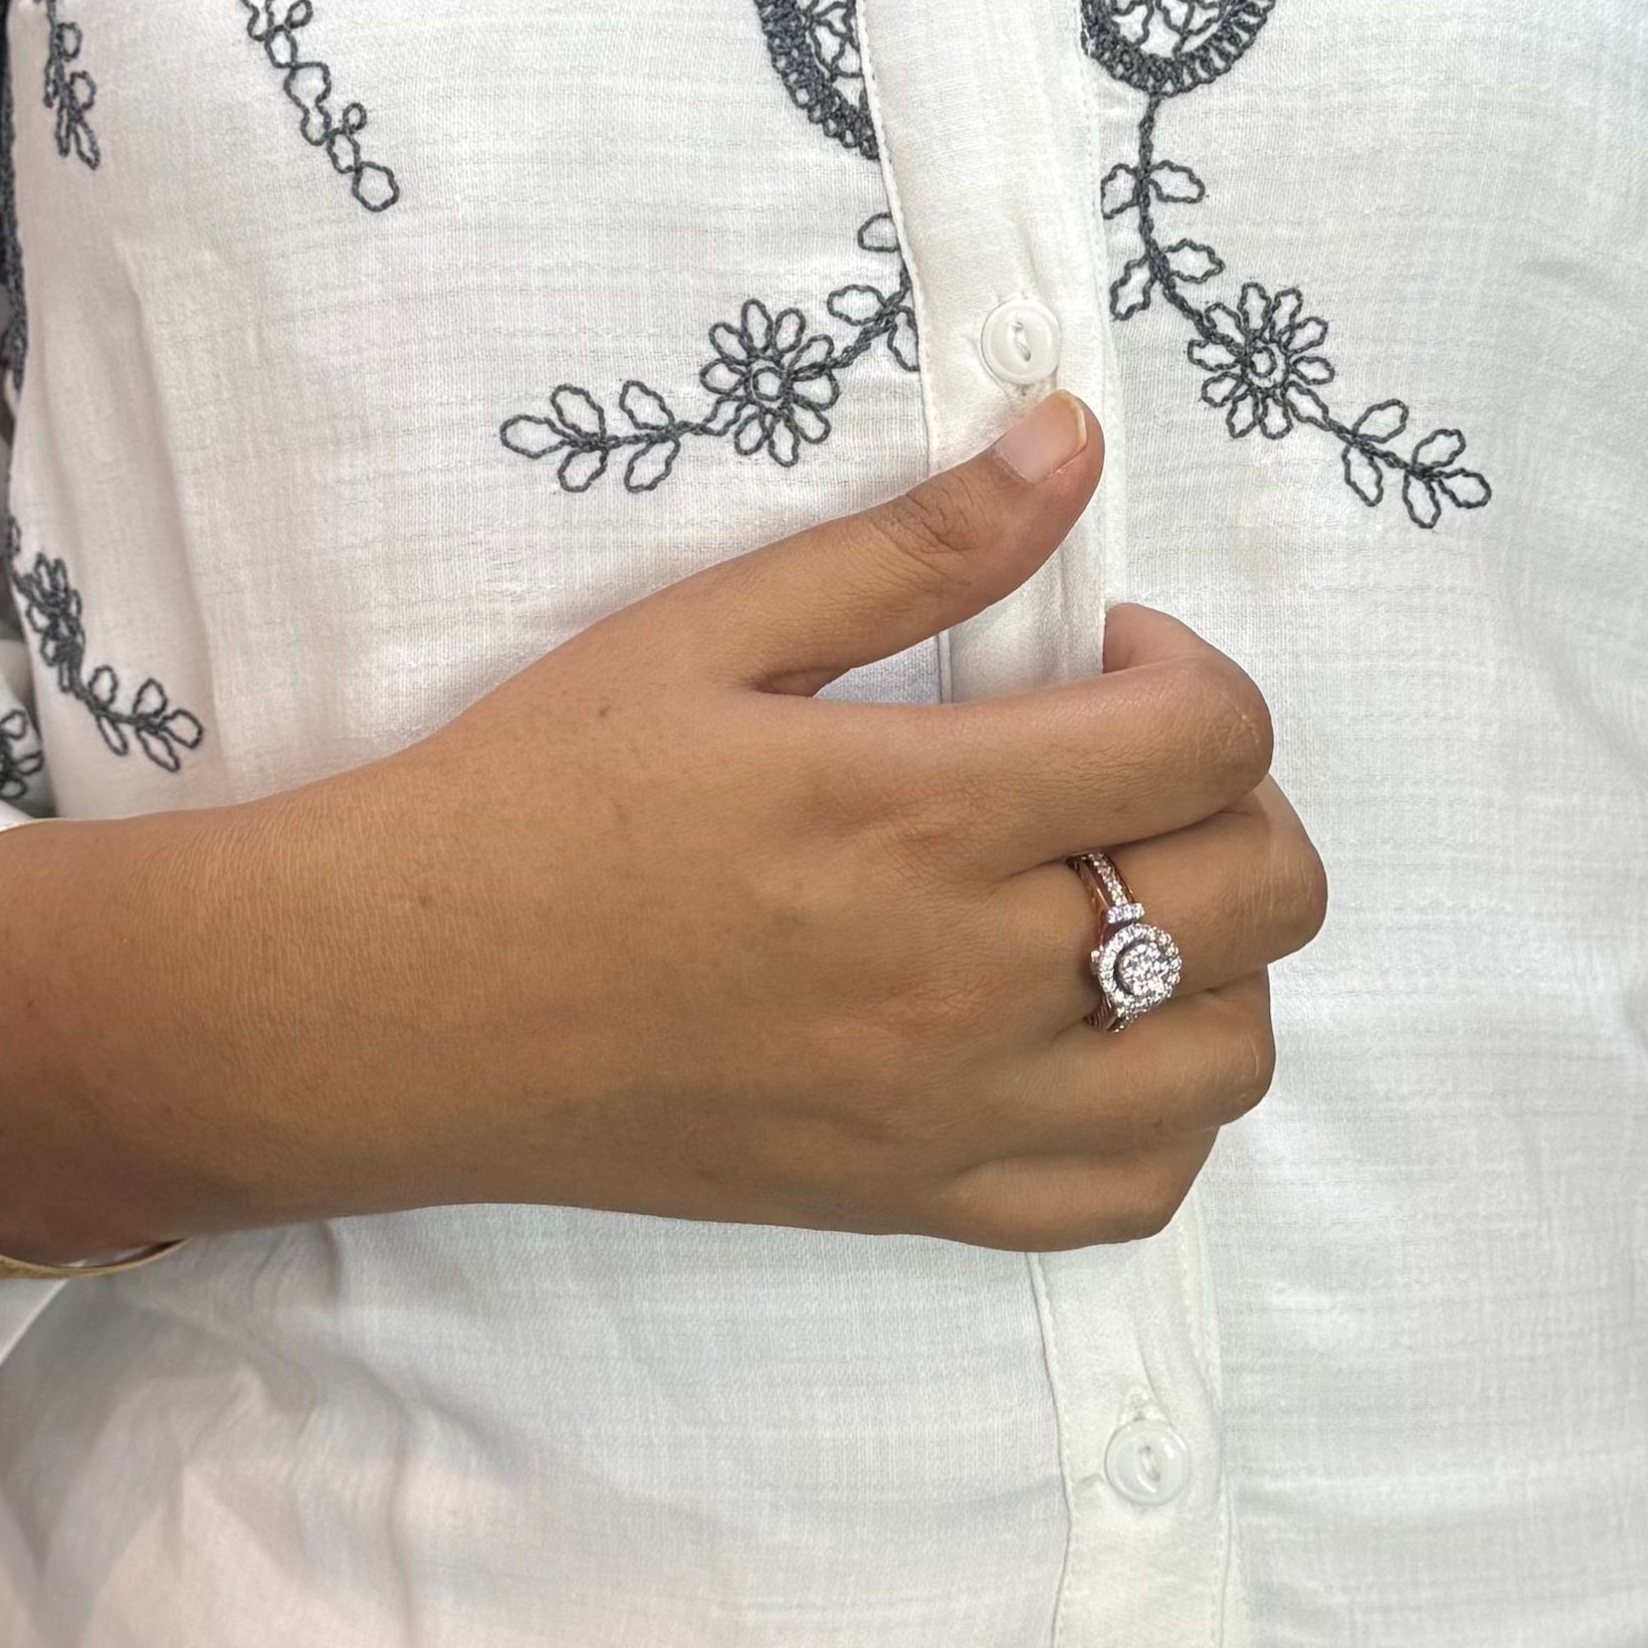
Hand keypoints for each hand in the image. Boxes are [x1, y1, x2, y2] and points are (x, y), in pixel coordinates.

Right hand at [0, 391, 1326, 1267]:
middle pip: (1260, 898)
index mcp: (912, 815)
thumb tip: (1071, 447)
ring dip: (1222, 958)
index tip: (1101, 654)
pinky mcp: (913, 1201)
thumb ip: (911, 551)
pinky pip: (1135, 1193)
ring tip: (1118, 891)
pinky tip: (1089, 1029)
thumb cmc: (528, 801)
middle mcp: (960, 979)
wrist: (387, 1008)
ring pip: (1231, 1056)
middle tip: (1125, 762)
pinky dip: (1162, 1113)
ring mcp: (948, 1113)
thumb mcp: (703, 635)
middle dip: (1235, 797)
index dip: (1192, 671)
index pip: (1205, 742)